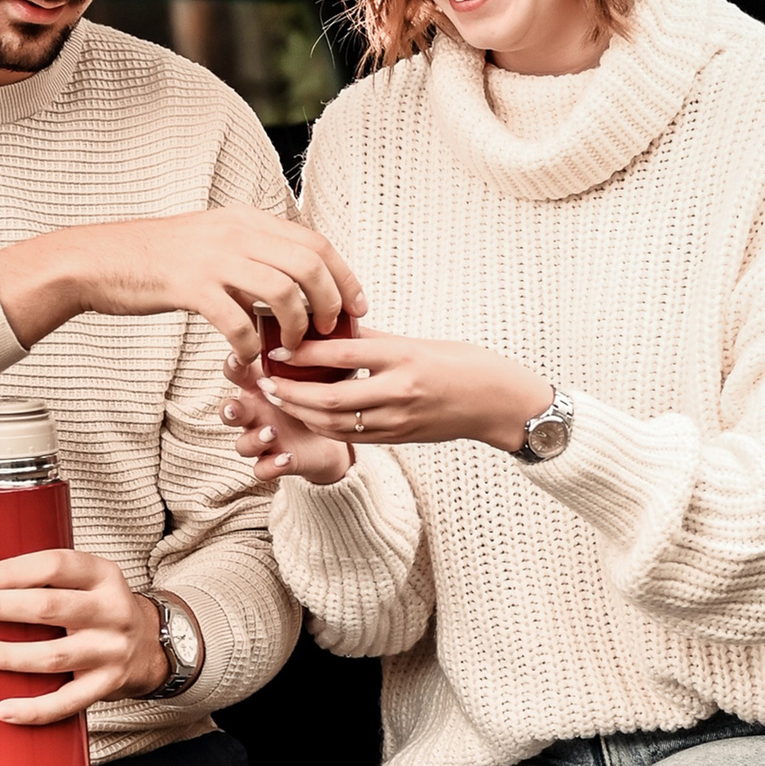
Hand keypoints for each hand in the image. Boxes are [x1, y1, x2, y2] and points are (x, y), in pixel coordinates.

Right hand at [0, 207, 366, 361]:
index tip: (357, 307)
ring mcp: (213, 258)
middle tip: (331, 334)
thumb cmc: (153, 259)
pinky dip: (249, 345)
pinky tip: (247, 358)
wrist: (96, 259)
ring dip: (297, 327)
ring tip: (292, 349)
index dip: (345, 276)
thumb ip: (249, 255)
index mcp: (245, 220)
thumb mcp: (210, 241)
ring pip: (283, 291)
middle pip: (310, 264)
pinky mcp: (189, 287)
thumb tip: (288, 282)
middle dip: (332, 303)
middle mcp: (236, 233)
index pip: (316, 242)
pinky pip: (237, 321)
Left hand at [0, 548, 168, 723]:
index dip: (15, 571)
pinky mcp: (108, 685)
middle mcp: (111, 611)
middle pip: (48, 607)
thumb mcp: (82, 584)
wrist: (150, 646)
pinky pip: (67, 702)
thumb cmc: (97, 611)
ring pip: (53, 656)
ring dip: (8, 656)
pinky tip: (4, 709)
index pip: (57, 565)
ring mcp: (111, 651)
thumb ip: (36, 585)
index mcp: (103, 575)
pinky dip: (33, 709)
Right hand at [221, 354, 352, 484]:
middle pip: (230, 411)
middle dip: (228, 410)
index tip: (238, 356)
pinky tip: (285, 457)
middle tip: (236, 407)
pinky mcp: (275, 463)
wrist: (334, 434)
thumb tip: (332, 319)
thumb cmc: (319, 394)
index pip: (237, 372)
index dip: (233, 364)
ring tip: (272, 432)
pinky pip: (262, 469)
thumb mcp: (316, 371)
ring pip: (242, 444)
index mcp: (262, 386)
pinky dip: (270, 466)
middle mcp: (256, 412)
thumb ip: (314, 352)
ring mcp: (263, 439)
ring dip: (254, 438)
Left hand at [253, 326, 554, 452]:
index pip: (342, 353)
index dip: (302, 352)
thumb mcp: (418, 342)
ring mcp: (398, 420)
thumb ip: (373, 339)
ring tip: (279, 398)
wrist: (501, 403)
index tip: (275, 347)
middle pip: (329, 396)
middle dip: (290, 391)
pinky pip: (351, 436)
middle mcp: (399, 391)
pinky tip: (307, 415)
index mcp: (403, 357)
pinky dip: (323, 426)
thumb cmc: (464, 364)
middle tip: (263, 381)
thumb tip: (331, 327)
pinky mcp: (399, 438)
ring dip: (301, 412)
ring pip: (335, 422)